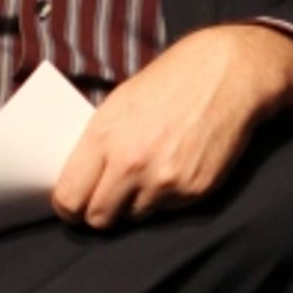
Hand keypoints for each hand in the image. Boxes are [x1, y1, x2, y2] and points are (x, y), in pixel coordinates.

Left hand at [52, 25, 292, 229]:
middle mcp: (131, 163)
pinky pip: (168, 209)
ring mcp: (164, 180)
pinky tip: (176, 166)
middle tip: (107, 200)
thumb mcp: (118, 104)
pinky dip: (168, 197)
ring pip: (135, 216)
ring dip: (136, 202)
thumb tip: (79, 179)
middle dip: (100, 213)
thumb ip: (98, 144)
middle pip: (98, 218)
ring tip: (149, 172)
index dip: (68, 208)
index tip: (74, 208)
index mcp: (103, 138)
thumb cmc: (167, 83)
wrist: (224, 74)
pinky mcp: (194, 190)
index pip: (68, 197)